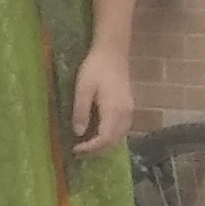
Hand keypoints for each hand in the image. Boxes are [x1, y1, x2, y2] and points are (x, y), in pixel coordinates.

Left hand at [71, 42, 134, 156]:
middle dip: (96, 150)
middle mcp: (125, 114)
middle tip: (77, 152)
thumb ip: (81, 111)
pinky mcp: (128, 107)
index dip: (91, 148)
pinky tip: (96, 134)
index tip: (75, 150)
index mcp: (114, 110)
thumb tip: (78, 133)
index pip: (105, 139)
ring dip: (103, 145)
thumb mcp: (82, 88)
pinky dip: (109, 137)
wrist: (112, 53)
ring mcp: (129, 111)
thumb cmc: (95, 68)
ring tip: (85, 146)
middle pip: (114, 141)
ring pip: (119, 137)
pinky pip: (121, 129)